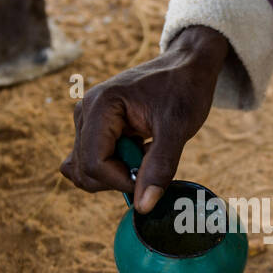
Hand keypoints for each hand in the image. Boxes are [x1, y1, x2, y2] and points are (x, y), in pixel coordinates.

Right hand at [60, 25, 228, 212]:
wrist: (187, 65)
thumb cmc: (184, 89)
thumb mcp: (178, 128)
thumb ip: (159, 167)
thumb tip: (143, 207)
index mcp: (100, 106)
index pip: (94, 164)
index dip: (121, 180)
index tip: (148, 176)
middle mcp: (85, 112)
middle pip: (85, 170)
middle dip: (117, 178)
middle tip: (148, 162)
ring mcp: (87, 120)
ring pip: (86, 169)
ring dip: (116, 173)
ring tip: (144, 152)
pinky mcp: (94, 127)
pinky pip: (93, 161)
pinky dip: (115, 166)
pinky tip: (139, 151)